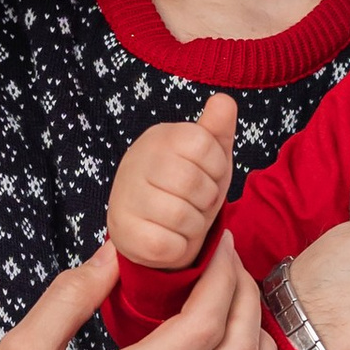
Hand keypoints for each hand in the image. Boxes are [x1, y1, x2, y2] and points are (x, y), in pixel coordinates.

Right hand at [107, 92, 235, 269]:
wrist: (151, 228)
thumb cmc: (185, 188)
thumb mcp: (208, 157)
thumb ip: (217, 130)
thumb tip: (224, 101)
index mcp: (159, 137)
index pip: (204, 145)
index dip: (216, 168)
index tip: (206, 175)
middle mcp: (136, 162)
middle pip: (195, 183)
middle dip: (206, 200)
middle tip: (195, 202)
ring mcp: (126, 198)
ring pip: (183, 217)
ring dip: (194, 226)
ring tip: (183, 221)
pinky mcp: (125, 234)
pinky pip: (169, 245)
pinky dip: (179, 248)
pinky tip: (170, 238)